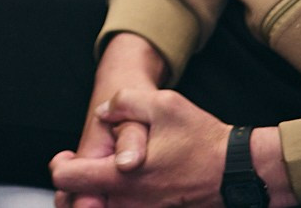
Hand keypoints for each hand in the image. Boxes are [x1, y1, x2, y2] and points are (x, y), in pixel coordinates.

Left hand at [50, 88, 231, 207]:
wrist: (239, 171)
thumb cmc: (203, 140)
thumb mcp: (162, 104)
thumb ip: (124, 102)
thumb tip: (103, 113)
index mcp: (122, 177)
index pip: (67, 180)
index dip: (61, 165)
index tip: (69, 156)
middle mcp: (130, 202)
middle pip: (79, 203)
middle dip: (75, 188)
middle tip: (82, 169)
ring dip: (95, 196)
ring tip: (100, 177)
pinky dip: (116, 201)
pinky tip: (126, 183)